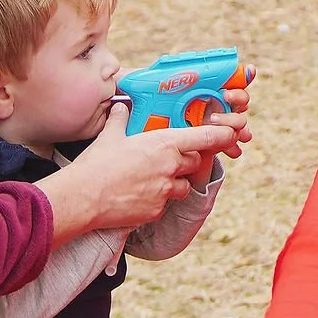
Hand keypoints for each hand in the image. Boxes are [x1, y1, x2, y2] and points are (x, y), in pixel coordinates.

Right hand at [41, 105, 243, 240]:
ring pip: (182, 186)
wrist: (83, 198)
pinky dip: (156, 201)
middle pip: (194, 163)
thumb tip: (121, 106)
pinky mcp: (157, 211)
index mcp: (163, 144)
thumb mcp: (110, 136)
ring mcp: (165, 191)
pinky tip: (137, 196)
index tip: (234, 134)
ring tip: (149, 181)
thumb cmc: (96, 164)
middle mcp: (170, 166)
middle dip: (186, 162)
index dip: (222, 136)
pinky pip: (165, 205)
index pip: (205, 137)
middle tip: (165, 161)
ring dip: (173, 183)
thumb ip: (121, 119)